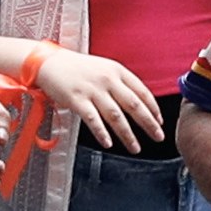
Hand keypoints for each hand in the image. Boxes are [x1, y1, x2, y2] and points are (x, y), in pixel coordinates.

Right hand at [31, 47, 162, 151]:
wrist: (49, 63)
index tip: (160, 121)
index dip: (153, 108)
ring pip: (115, 116)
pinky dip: (101, 133)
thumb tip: (138, 102)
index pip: (141, 91)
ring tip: (135, 148)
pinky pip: (92, 120)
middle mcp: (107, 80)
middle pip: (133, 105)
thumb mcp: (104, 68)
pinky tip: (109, 144)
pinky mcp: (76, 100)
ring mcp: (92, 90)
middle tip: (158, 136)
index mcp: (117, 71)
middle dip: (148, 123)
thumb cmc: (78, 68)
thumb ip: (120, 83)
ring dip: (128, 134)